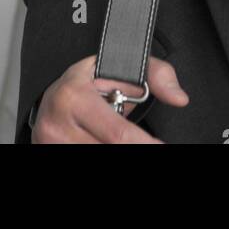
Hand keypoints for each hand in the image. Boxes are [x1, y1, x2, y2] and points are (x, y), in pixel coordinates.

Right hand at [31, 54, 188, 144]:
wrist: (52, 97)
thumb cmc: (90, 82)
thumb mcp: (120, 68)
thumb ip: (156, 75)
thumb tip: (180, 98)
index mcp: (75, 97)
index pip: (118, 134)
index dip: (145, 145)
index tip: (162, 148)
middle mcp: (57, 125)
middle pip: (108, 151)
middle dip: (135, 150)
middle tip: (150, 145)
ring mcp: (51, 145)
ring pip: (96, 157)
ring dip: (117, 152)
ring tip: (123, 138)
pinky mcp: (48, 153)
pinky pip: (82, 160)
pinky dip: (101, 154)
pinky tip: (106, 143)